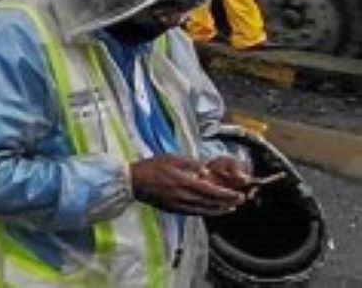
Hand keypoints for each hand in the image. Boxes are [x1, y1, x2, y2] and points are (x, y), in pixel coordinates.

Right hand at [130, 155, 245, 215]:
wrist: (132, 182)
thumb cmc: (151, 167)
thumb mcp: (170, 158)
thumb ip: (189, 164)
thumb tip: (205, 171)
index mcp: (183, 182)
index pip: (211, 191)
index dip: (226, 194)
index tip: (238, 195)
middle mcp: (183, 196)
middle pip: (211, 203)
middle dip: (227, 203)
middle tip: (240, 201)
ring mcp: (178, 205)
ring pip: (204, 210)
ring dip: (219, 210)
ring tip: (230, 208)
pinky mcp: (174, 209)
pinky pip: (195, 213)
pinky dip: (207, 212)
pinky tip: (212, 210)